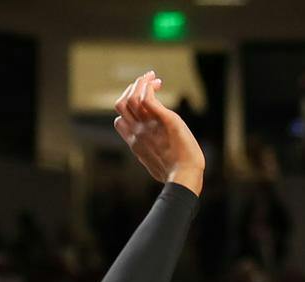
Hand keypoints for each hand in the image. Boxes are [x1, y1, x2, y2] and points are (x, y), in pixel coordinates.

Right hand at [114, 72, 203, 194]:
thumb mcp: (157, 165)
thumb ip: (151, 155)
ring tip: (154, 79)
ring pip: (132, 97)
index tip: (143, 105)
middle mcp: (138, 132)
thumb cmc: (176, 175)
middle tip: (149, 84)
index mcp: (135, 143)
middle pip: (121, 104)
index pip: (119, 120)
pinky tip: (158, 83)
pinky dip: (149, 86)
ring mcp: (149, 126)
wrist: (185, 178)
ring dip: (142, 82)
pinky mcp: (164, 120)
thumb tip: (154, 158)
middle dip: (132, 89)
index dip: (127, 110)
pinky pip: (147, 97)